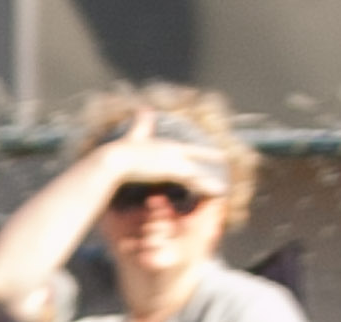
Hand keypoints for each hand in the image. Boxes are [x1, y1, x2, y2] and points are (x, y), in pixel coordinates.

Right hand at [96, 110, 226, 194]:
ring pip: (196, 173)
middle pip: (197, 156)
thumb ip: (142, 123)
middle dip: (211, 160)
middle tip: (224, 163)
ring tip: (221, 190)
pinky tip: (211, 194)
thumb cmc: (121, 151)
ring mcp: (173, 161)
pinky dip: (202, 188)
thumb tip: (143, 107)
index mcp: (168, 145)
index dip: (204, 153)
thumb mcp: (134, 135)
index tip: (218, 155)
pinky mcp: (170, 171)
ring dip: (209, 184)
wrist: (116, 158)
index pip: (190, 149)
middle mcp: (174, 151)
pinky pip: (191, 181)